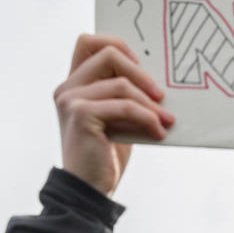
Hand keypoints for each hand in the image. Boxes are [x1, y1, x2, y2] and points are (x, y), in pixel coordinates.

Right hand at [53, 34, 174, 196]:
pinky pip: (125, 106)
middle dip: (141, 73)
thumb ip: (123, 94)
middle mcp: (67, 88)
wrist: (89, 191)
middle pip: (108, 53)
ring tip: (166, 120)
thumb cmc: (105, 155)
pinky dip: (148, 118)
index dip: (116, 44)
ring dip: (151, 104)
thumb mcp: (116, 118)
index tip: (139, 65)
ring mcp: (71, 100)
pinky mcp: (81, 114)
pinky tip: (158, 133)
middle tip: (162, 96)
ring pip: (122, 83)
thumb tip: (158, 79)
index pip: (88, 42)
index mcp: (73, 85)